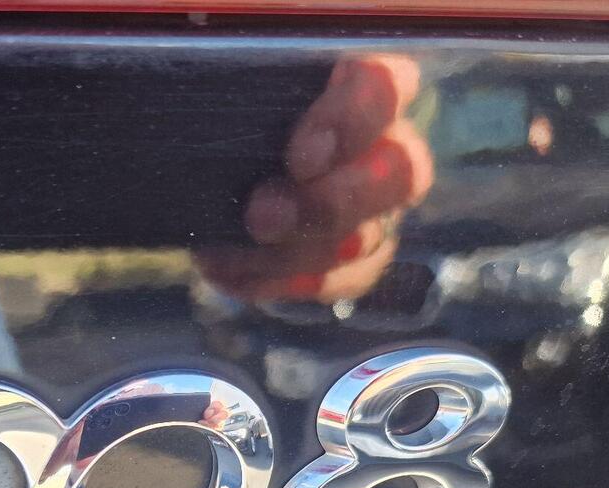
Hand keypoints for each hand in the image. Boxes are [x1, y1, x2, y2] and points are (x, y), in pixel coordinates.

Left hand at [195, 54, 433, 303]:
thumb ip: (238, 101)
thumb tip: (223, 115)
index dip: (352, 124)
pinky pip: (348, 279)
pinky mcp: (362, 256)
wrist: (206, 177)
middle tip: (262, 217)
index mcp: (358, 83)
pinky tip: (237, 275)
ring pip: (370, 235)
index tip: (300, 160)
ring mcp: (378, 205)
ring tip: (235, 248)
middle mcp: (384, 142)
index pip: (387, 86)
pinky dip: (289, 283)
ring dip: (299, 251)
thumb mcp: (225, 99)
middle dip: (331, 204)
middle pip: (401, 172)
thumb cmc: (224, 120)